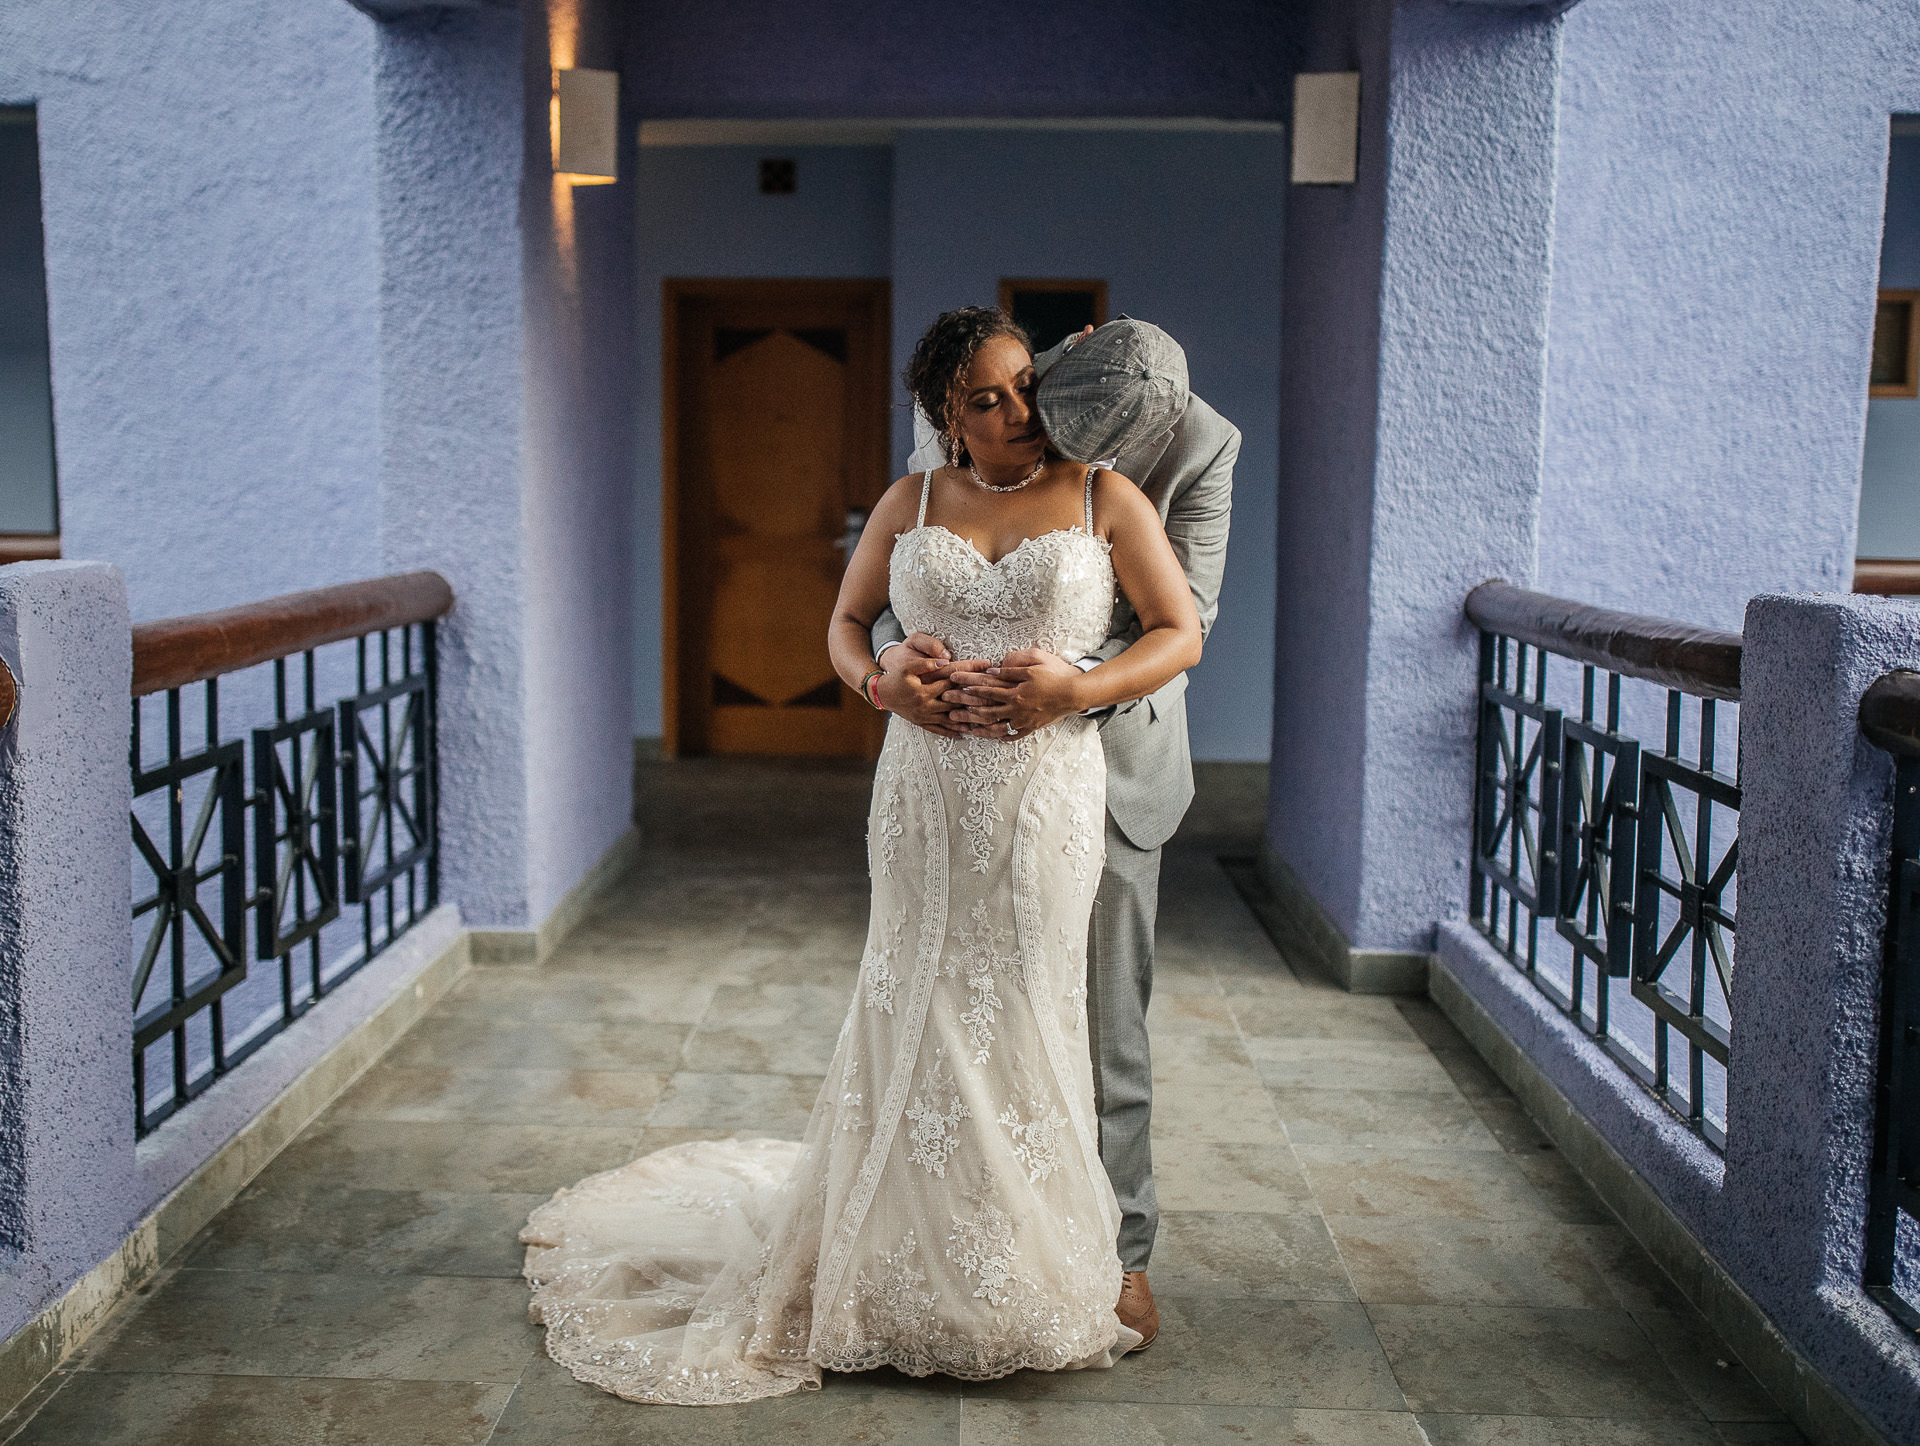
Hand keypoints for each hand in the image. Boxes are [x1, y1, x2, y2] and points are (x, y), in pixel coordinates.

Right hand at [873, 635, 991, 736]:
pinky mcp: (921, 723)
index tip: (986, 667)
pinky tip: (964, 733)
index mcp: (925, 690)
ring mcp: (925, 716)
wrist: (880, 694)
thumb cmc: (895, 678)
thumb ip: (927, 664)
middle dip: (974, 698)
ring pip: (950, 719)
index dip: (969, 673)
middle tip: (993, 696)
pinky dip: (951, 732)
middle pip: (956, 701)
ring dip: (967, 719)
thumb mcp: (908, 667)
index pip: (952, 680)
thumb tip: (946, 660)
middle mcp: (927, 705)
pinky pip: (938, 730)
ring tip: (984, 719)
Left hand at [943, 649, 1084, 736]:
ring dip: (978, 727)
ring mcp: (1023, 720)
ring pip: (996, 726)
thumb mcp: (1033, 665)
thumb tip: (992, 670)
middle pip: (985, 709)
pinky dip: (1000, 736)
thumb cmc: (1055, 675)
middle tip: (948, 708)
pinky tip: (990, 736)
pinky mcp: (1031, 727)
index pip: (986, 689)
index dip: (969, 685)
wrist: (1074, 694)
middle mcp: (1016, 708)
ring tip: (964, 727)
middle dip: (965, 708)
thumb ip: (1011, 669)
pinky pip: (1012, 735)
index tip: (953, 683)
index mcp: (1015, 692)